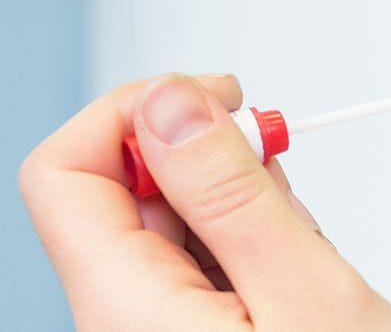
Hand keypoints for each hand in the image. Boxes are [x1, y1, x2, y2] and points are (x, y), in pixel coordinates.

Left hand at [20, 73, 390, 330]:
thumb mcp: (305, 293)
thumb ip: (230, 194)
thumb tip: (170, 103)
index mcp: (126, 311)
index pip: (65, 171)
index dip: (132, 111)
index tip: (213, 102)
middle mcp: (120, 323)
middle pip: (123, 190)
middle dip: (208, 161)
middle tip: (280, 170)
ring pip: (172, 223)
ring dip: (240, 206)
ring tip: (301, 249)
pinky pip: (200, 262)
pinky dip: (251, 243)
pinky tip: (295, 270)